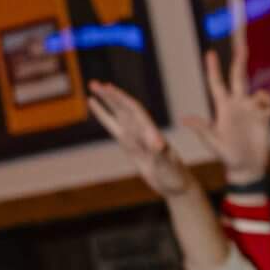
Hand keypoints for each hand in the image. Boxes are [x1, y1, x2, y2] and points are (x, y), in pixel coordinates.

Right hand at [87, 82, 197, 200]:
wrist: (176, 186)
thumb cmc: (174, 176)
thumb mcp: (167, 165)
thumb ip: (160, 153)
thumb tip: (157, 141)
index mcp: (151, 133)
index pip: (135, 111)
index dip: (121, 99)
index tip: (108, 88)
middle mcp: (143, 131)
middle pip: (124, 108)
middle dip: (110, 96)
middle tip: (93, 83)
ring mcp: (135, 137)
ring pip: (118, 114)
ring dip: (106, 101)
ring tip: (92, 86)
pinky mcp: (129, 145)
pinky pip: (114, 127)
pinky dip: (105, 116)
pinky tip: (95, 106)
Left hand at [182, 45, 269, 187]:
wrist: (246, 167)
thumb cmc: (227, 156)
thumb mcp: (212, 142)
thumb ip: (202, 129)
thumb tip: (184, 120)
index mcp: (223, 107)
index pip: (216, 83)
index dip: (213, 68)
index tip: (210, 53)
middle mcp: (237, 104)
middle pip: (238, 77)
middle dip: (239, 60)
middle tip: (242, 45)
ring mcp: (252, 110)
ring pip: (258, 91)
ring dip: (263, 96)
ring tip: (267, 110)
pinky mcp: (264, 118)